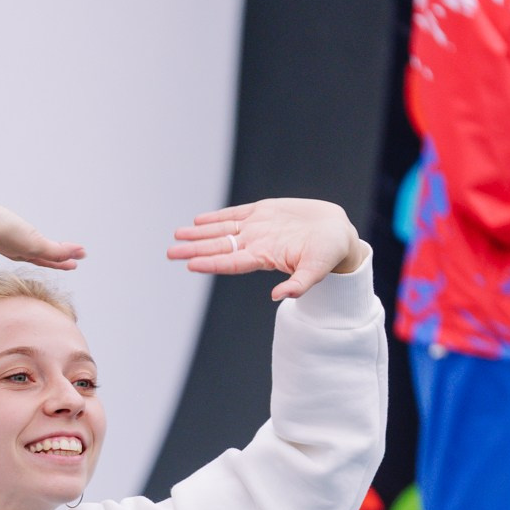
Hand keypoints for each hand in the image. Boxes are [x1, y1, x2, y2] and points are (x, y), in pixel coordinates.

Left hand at [168, 198, 361, 299]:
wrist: (338, 234)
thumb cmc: (328, 255)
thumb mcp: (316, 270)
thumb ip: (298, 284)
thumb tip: (279, 297)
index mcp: (264, 258)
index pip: (230, 263)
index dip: (211, 263)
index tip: (190, 264)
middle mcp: (256, 243)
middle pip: (219, 247)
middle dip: (194, 249)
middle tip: (170, 251)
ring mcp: (258, 227)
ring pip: (222, 230)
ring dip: (199, 232)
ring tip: (177, 234)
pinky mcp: (265, 211)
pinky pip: (235, 213)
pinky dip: (217, 216)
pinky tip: (199, 219)